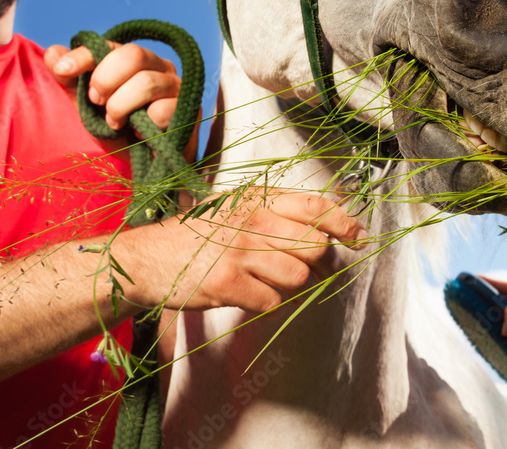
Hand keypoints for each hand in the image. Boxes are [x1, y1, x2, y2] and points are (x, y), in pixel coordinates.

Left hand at [45, 42, 182, 131]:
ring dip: (121, 106)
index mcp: (132, 61)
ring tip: (114, 123)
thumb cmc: (118, 130)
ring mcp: (175, 86)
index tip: (62, 71)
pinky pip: (164, 109)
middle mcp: (157, 66)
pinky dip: (145, 123)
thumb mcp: (87, 106)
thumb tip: (52, 53)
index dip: (84, 55)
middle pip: (133, 54)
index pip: (109, 45)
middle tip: (95, 102)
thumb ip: (70, 80)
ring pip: (147, 82)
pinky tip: (140, 133)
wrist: (144, 164)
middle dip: (105, 80)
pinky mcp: (188, 108)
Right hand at [118, 190, 368, 314]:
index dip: (344, 223)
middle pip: (315, 248)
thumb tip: (329, 226)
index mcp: (258, 200)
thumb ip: (277, 212)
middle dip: (318, 265)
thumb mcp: (234, 207)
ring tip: (270, 283)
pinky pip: (271, 302)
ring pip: (298, 277)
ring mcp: (240, 252)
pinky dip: (267, 306)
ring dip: (291, 287)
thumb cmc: (196, 234)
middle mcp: (253, 221)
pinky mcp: (228, 283)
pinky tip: (251, 296)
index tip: (359, 238)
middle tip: (306, 270)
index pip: (316, 207)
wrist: (146, 258)